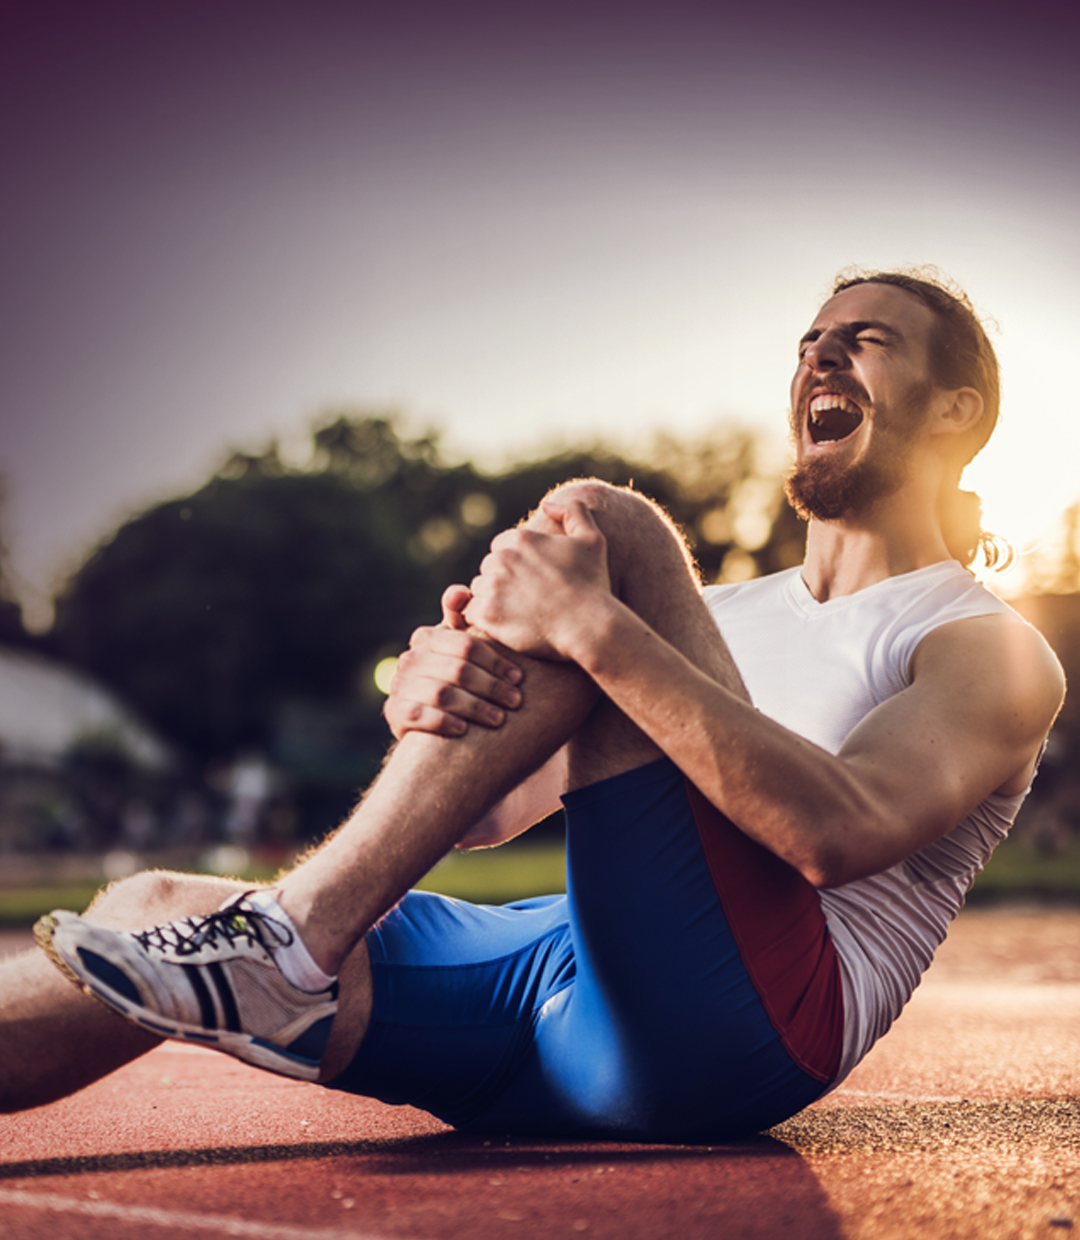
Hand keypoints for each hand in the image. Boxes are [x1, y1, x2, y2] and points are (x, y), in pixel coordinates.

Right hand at [383, 585, 523, 738]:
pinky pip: (418, 715)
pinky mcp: (394, 711)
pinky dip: (442, 721)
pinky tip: (464, 729)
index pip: (466, 646)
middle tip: (516, 700)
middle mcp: (410, 658)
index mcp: (427, 637)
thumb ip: (465, 619)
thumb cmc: (456, 674)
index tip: (519, 677)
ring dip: (474, 707)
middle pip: (457, 670)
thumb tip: (460, 591)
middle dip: (491, 686)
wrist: (429, 714)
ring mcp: (399, 684)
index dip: (495, 662)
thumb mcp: (463, 647)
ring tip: (499, 719)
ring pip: (441, 694)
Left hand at [464, 498, 611, 660]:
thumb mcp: (592, 540)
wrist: (588, 625)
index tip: (532, 580)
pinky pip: (471, 611)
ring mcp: (492, 585)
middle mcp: (502, 558)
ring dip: (492, 598)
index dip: (516, 563)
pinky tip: (506, 624)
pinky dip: (483, 618)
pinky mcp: (485, 613)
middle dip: (502, 579)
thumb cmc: (592, 585)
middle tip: (526, 598)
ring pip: (479, 589)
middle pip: (489, 567)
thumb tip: (546, 505)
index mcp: (521, 538)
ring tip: (518, 613)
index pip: (501, 546)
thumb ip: (572, 512)